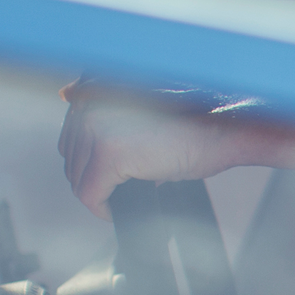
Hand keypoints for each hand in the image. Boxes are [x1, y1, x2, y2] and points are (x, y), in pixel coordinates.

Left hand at [57, 81, 275, 217]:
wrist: (225, 131)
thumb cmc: (195, 121)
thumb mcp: (143, 110)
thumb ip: (106, 113)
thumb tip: (72, 118)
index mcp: (97, 85)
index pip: (71, 131)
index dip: (88, 157)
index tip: (106, 172)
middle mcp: (92, 100)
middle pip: (70, 154)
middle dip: (91, 175)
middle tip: (116, 187)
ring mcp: (97, 126)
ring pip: (77, 177)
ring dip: (97, 191)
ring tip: (120, 195)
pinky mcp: (109, 154)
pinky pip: (89, 195)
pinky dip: (101, 209)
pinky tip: (117, 209)